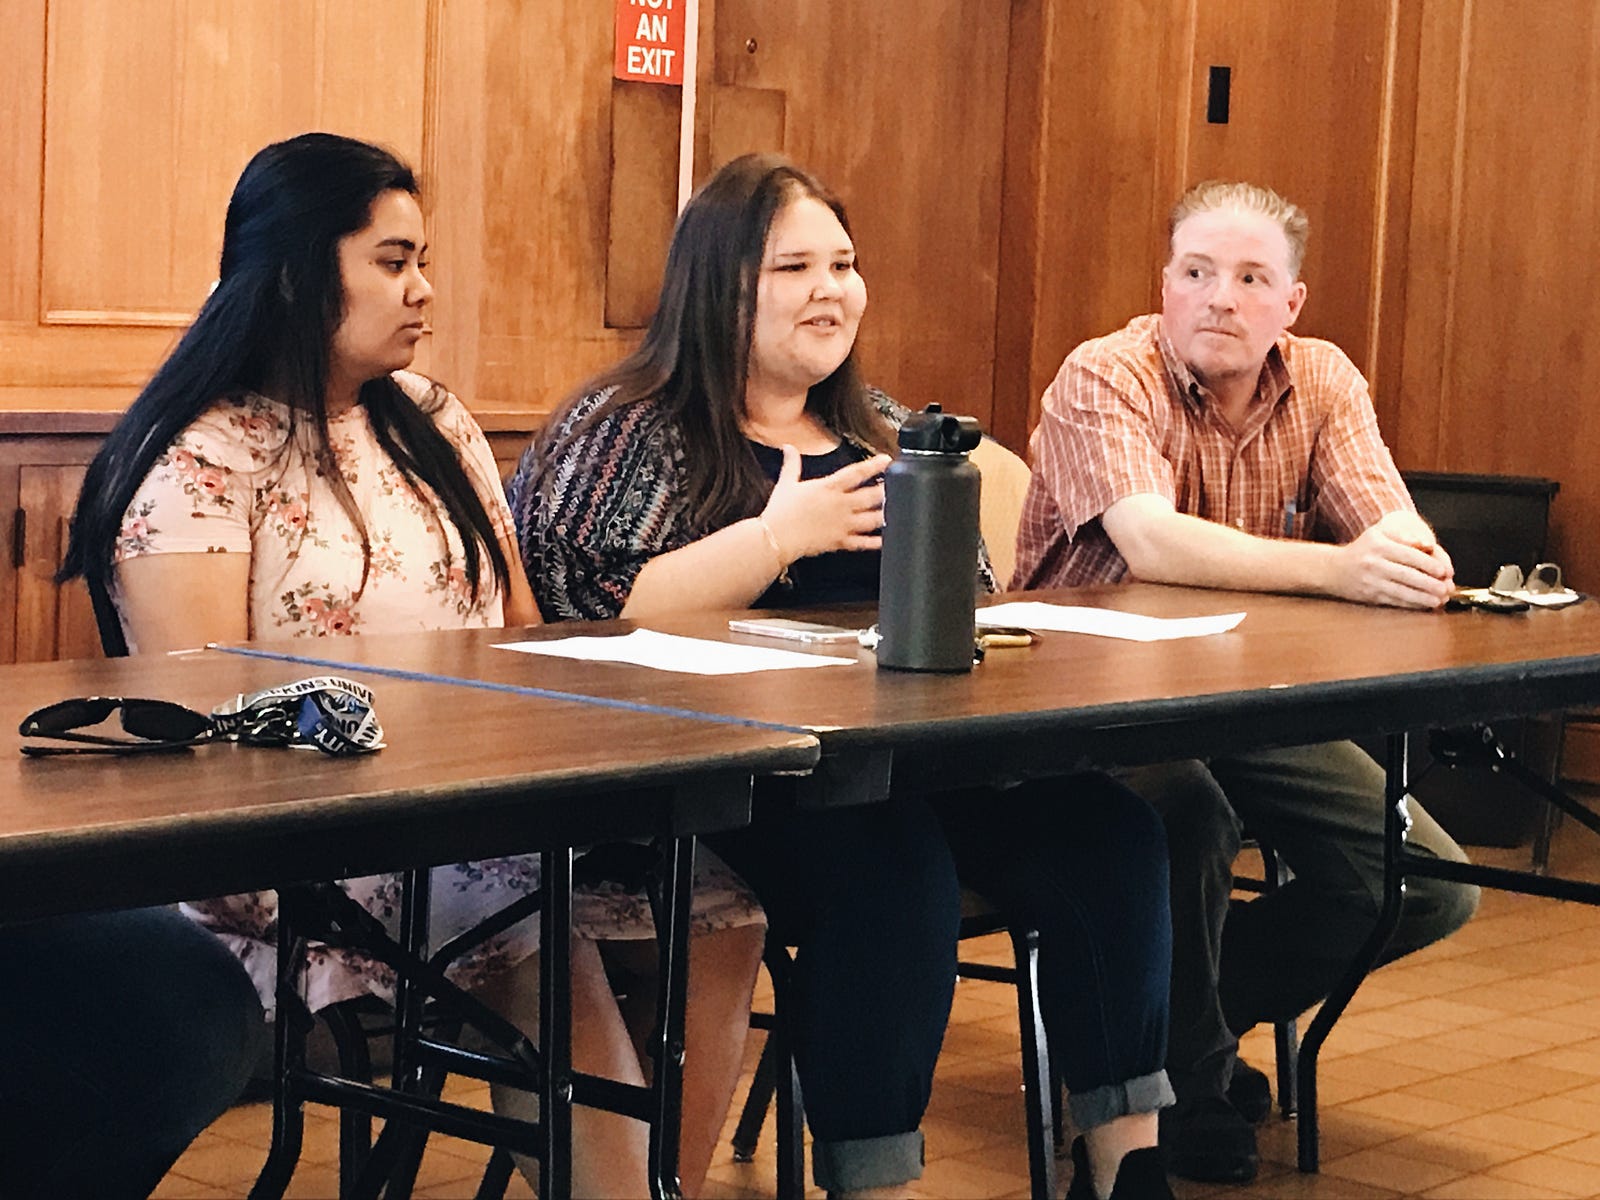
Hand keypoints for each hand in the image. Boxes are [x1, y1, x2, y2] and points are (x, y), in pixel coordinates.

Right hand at [760, 446, 890, 562]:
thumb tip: (788, 447)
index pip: (856, 473)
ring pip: (872, 519)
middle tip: (901, 485)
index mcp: (828, 488)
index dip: (874, 465)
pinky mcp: (840, 542)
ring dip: (887, 513)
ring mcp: (843, 524)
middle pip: (871, 496)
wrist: (776, 537)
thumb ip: (792, 464)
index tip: (887, 459)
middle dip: (888, 490)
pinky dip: (877, 542)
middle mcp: (840, 505)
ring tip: (900, 509)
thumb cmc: (781, 512)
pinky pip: (863, 542)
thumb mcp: (786, 483)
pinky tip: (887, 538)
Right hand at [1333, 511, 1454, 608]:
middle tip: (1446, 588)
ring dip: (1423, 597)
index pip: (1409, 555)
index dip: (1429, 565)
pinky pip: (1394, 600)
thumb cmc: (1363, 549)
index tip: (1444, 571)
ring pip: (1402, 591)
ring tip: (1440, 599)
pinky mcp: (1369, 595)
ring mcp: (1371, 581)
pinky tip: (1424, 604)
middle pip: (1408, 575)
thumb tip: (1427, 545)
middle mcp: (1373, 563)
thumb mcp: (1380, 533)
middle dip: (1430, 583)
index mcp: (1379, 545)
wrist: (1333, 569)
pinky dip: (1411, 604)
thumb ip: (1404, 536)